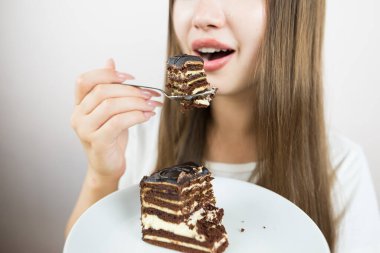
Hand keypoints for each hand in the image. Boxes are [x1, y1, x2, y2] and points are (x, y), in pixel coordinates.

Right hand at [71, 59, 161, 179]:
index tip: (130, 77)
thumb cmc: (110, 138)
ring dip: (136, 102)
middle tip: (149, 94)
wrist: (107, 167)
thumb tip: (110, 62)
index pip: (84, 80)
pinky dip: (136, 116)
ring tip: (151, 105)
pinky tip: (147, 116)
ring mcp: (85, 130)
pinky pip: (118, 122)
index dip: (107, 74)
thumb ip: (109, 88)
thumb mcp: (110, 110)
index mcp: (79, 105)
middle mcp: (78, 116)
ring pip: (111, 105)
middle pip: (102, 91)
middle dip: (131, 90)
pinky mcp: (97, 142)